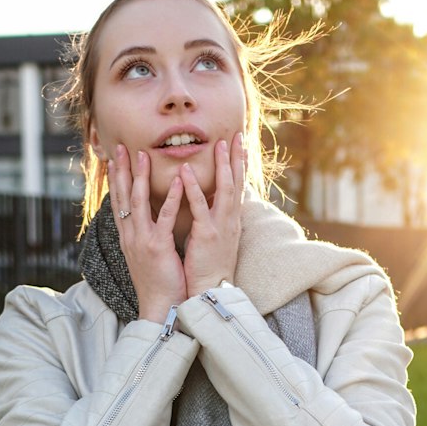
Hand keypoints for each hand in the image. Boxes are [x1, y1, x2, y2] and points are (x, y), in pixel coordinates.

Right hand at [107, 145, 186, 321]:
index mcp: (128, 238)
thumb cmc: (159, 284)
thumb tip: (146, 224)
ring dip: (140, 176)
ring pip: (138, 202)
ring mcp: (142, 241)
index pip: (118, 203)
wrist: (161, 309)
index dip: (115, 181)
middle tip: (121, 147)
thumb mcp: (147, 257)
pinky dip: (171, 198)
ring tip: (144, 154)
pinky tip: (178, 181)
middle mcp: (130, 236)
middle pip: (122, 197)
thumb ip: (145, 237)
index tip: (113, 160)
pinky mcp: (158, 247)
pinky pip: (165, 218)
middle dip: (121, 170)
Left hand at [181, 132, 244, 297]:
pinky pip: (199, 207)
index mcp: (231, 220)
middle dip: (238, 157)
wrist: (211, 291)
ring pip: (225, 189)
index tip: (240, 144)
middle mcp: (230, 220)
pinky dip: (193, 188)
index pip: (237, 186)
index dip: (239, 165)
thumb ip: (216, 218)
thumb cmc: (210, 266)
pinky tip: (186, 170)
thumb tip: (217, 204)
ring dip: (222, 165)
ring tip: (219, 143)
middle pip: (237, 182)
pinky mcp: (206, 235)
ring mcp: (220, 226)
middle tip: (237, 134)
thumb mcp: (217, 238)